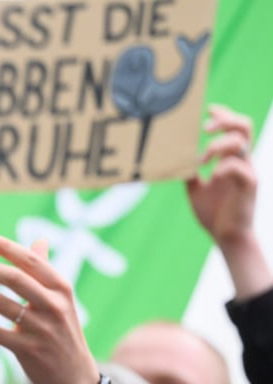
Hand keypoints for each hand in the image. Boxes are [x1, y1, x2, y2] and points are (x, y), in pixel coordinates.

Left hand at [0, 232, 96, 383]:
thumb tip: (39, 240)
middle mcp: (53, 306)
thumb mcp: (61, 300)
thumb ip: (46, 271)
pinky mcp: (27, 350)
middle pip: (14, 279)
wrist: (75, 377)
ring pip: (0, 303)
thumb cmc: (62, 332)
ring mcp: (41, 329)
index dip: (6, 247)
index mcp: (62, 288)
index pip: (31, 261)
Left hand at [186, 104, 256, 248]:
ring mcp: (248, 171)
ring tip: (202, 159)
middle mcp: (243, 161)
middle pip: (244, 127)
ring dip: (218, 145)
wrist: (226, 236)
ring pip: (241, 143)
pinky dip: (222, 168)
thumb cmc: (214, 212)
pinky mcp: (249, 185)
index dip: (224, 114)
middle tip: (205, 128)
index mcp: (232, 159)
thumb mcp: (195, 189)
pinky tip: (211, 177)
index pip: (234, 128)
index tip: (209, 108)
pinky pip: (238, 167)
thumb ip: (189, 173)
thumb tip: (174, 160)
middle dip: (225, 120)